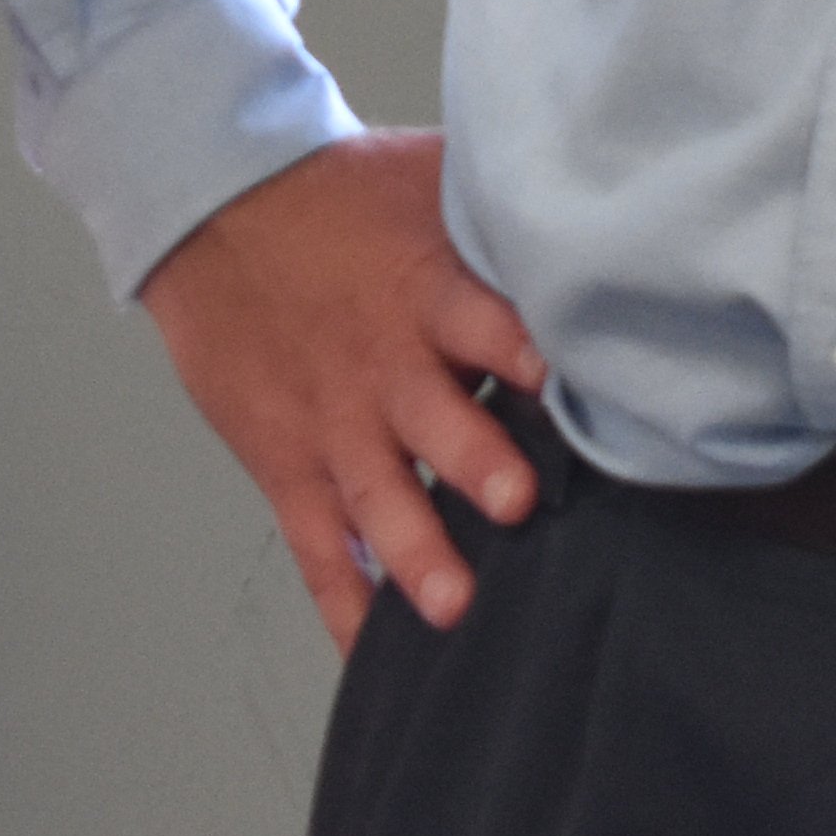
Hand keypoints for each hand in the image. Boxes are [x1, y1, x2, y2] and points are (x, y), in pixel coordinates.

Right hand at [133, 132, 546, 644]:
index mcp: (428, 292)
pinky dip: (344, 603)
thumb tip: (619, 199)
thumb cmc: (342, 195)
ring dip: (416, 550)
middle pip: (435, 419)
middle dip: (476, 461)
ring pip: (378, 495)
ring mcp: (335, 423)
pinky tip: (375, 656)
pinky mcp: (291, 463)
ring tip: (452, 604)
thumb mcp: (431, 178)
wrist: (216, 208)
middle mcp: (385, 366)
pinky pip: (318, 548)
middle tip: (517, 500)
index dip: (528, 351)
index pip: (486, 320)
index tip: (569, 383)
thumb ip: (515, 204)